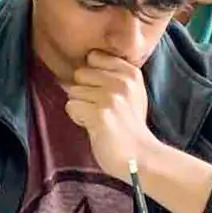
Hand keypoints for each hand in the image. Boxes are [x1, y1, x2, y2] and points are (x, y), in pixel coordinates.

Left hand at [64, 50, 157, 180]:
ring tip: (99, 119)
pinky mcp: (100, 114)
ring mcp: (112, 97)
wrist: (140, 156)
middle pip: (81, 73)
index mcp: (131, 73)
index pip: (94, 56)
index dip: (92, 74)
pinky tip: (94, 127)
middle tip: (101, 109)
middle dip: (85, 91)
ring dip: (81, 107)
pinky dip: (78, 119)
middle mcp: (122, 81)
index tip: (103, 90)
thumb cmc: (130, 126)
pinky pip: (71, 106)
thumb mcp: (132, 93)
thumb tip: (79, 67)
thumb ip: (112, 75)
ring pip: (74, 91)